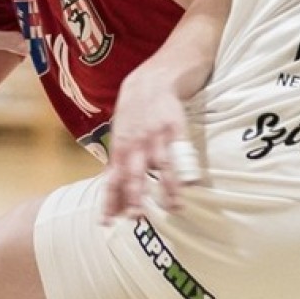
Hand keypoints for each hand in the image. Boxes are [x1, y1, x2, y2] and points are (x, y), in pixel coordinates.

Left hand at [102, 68, 198, 222]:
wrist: (155, 75)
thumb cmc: (136, 107)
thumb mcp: (121, 131)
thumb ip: (118, 158)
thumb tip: (110, 186)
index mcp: (121, 146)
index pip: (112, 178)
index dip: (109, 200)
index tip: (106, 223)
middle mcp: (136, 142)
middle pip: (133, 173)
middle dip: (134, 196)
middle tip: (136, 217)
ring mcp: (156, 134)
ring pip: (160, 165)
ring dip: (166, 187)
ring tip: (173, 208)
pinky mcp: (176, 125)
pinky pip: (182, 149)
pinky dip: (186, 166)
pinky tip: (192, 184)